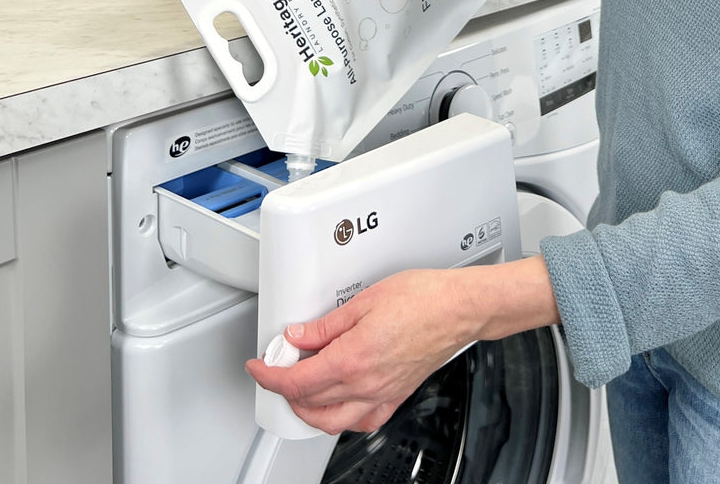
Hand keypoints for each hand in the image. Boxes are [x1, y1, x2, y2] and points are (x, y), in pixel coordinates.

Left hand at [246, 269, 477, 434]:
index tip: (259, 366)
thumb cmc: (423, 298)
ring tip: (298, 388)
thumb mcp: (365, 300)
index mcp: (352, 359)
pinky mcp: (396, 397)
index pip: (296, 381)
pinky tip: (337, 401)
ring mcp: (382, 395)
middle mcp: (365, 385)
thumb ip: (326, 324)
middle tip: (276, 367)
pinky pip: (360, 422)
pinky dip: (340, 418)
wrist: (459, 309)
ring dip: (307, 409)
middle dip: (284, 388)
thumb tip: (299, 335)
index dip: (269, 375)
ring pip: (331, 421)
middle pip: (308, 402)